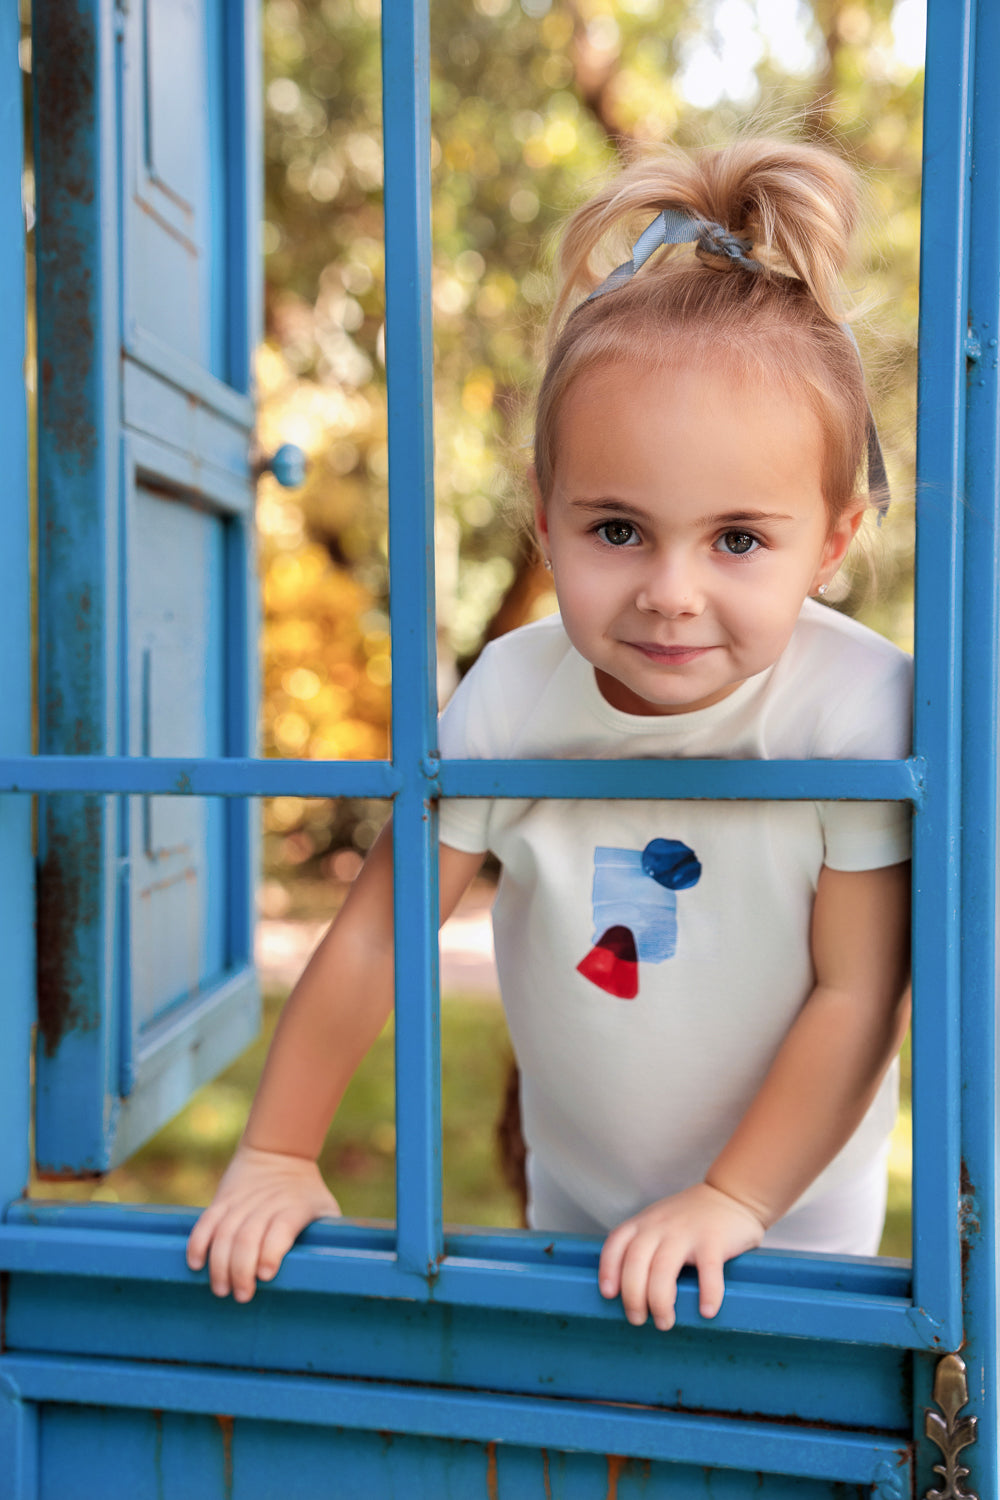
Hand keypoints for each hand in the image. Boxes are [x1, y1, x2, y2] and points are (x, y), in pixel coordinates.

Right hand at [186, 1143, 340, 1301]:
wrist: (279, 1152)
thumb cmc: (307, 1194)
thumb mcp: (325, 1209)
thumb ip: (328, 1237)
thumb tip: (337, 1272)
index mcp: (295, 1207)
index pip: (281, 1229)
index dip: (271, 1252)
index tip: (265, 1275)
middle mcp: (266, 1203)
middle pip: (248, 1237)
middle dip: (241, 1270)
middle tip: (241, 1295)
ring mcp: (242, 1201)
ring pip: (224, 1233)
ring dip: (219, 1264)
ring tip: (221, 1289)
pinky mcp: (223, 1199)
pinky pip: (206, 1222)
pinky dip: (198, 1243)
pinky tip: (196, 1264)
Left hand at [597, 1183, 764, 1330]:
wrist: (730, 1195)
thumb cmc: (690, 1218)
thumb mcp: (658, 1222)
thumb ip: (644, 1245)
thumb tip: (629, 1291)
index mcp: (644, 1223)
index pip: (615, 1245)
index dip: (608, 1271)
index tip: (609, 1295)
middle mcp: (660, 1226)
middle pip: (635, 1263)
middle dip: (632, 1297)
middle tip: (638, 1320)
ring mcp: (686, 1232)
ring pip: (663, 1270)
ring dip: (660, 1302)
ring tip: (665, 1322)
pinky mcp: (713, 1240)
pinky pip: (707, 1271)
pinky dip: (707, 1294)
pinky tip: (707, 1311)